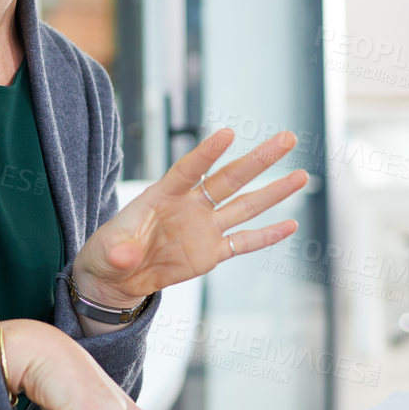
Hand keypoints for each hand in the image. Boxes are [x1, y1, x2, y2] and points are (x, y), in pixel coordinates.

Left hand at [74, 128, 306, 305]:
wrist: (118, 276)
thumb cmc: (108, 252)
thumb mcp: (106, 252)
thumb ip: (118, 250)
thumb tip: (125, 254)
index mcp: (163, 195)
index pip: (189, 169)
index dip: (207, 153)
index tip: (228, 133)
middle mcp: (190, 206)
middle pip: (229, 178)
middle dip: (259, 159)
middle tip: (287, 138)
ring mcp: (204, 228)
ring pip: (244, 205)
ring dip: (273, 192)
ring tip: (302, 175)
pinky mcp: (211, 252)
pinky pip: (243, 242)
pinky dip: (266, 235)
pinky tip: (291, 224)